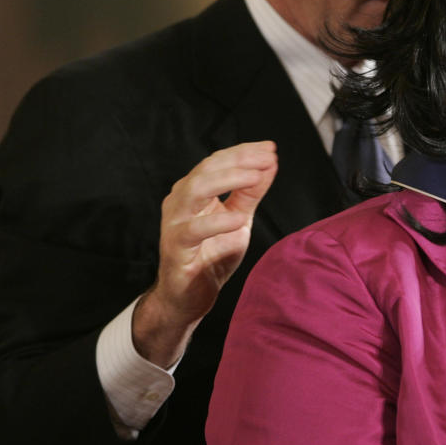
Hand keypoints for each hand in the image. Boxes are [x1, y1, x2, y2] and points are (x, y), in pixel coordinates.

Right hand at [133, 141, 277, 366]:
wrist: (189, 297)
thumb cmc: (212, 254)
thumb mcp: (238, 218)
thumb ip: (251, 192)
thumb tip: (270, 163)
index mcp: (194, 190)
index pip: (218, 161)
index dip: (244, 152)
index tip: (270, 148)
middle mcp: (180, 201)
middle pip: (206, 169)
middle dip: (239, 161)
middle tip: (267, 159)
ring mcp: (175, 223)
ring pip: (194, 190)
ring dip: (227, 180)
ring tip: (255, 178)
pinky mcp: (175, 248)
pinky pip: (193, 230)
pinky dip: (217, 222)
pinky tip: (238, 219)